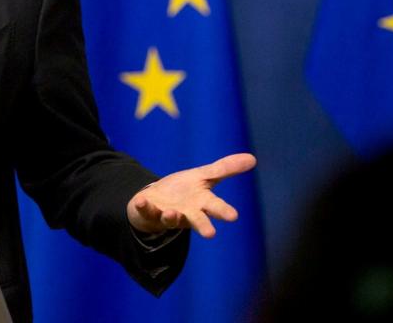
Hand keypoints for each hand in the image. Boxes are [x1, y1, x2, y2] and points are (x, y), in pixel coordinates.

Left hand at [127, 152, 256, 237]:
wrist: (157, 200)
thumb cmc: (185, 191)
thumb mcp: (205, 176)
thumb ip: (226, 169)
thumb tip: (253, 158)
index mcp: (201, 203)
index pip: (215, 206)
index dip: (223, 211)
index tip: (234, 216)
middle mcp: (187, 213)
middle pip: (196, 220)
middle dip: (203, 226)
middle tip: (210, 234)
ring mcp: (168, 214)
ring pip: (171, 219)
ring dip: (171, 217)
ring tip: (172, 213)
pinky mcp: (149, 212)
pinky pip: (145, 210)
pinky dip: (143, 206)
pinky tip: (140, 200)